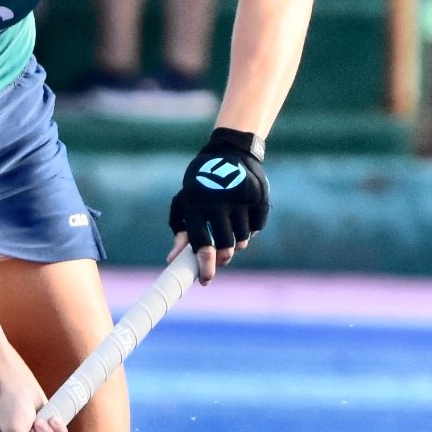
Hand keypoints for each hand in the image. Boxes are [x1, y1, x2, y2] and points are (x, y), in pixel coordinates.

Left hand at [168, 128, 269, 283]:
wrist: (229, 151)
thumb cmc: (201, 183)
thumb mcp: (186, 201)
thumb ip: (181, 230)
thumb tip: (172, 259)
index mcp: (196, 204)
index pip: (201, 242)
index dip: (204, 264)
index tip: (206, 280)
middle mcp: (219, 201)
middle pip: (225, 245)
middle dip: (223, 256)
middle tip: (222, 258)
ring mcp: (241, 198)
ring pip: (243, 239)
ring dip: (237, 241)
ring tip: (231, 229)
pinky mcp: (259, 195)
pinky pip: (257, 227)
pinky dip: (251, 228)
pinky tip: (243, 215)